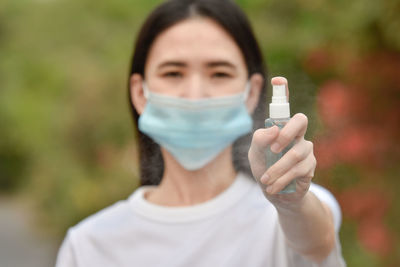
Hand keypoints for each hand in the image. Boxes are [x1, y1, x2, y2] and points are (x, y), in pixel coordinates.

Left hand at [248, 77, 316, 207]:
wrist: (276, 193)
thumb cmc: (264, 168)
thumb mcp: (254, 155)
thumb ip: (259, 140)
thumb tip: (273, 130)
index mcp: (280, 128)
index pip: (285, 106)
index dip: (283, 91)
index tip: (278, 80)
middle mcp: (296, 134)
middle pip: (301, 120)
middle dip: (287, 133)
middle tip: (274, 148)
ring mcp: (306, 149)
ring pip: (296, 153)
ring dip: (277, 169)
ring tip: (265, 180)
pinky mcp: (310, 166)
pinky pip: (299, 170)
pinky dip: (282, 180)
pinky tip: (272, 187)